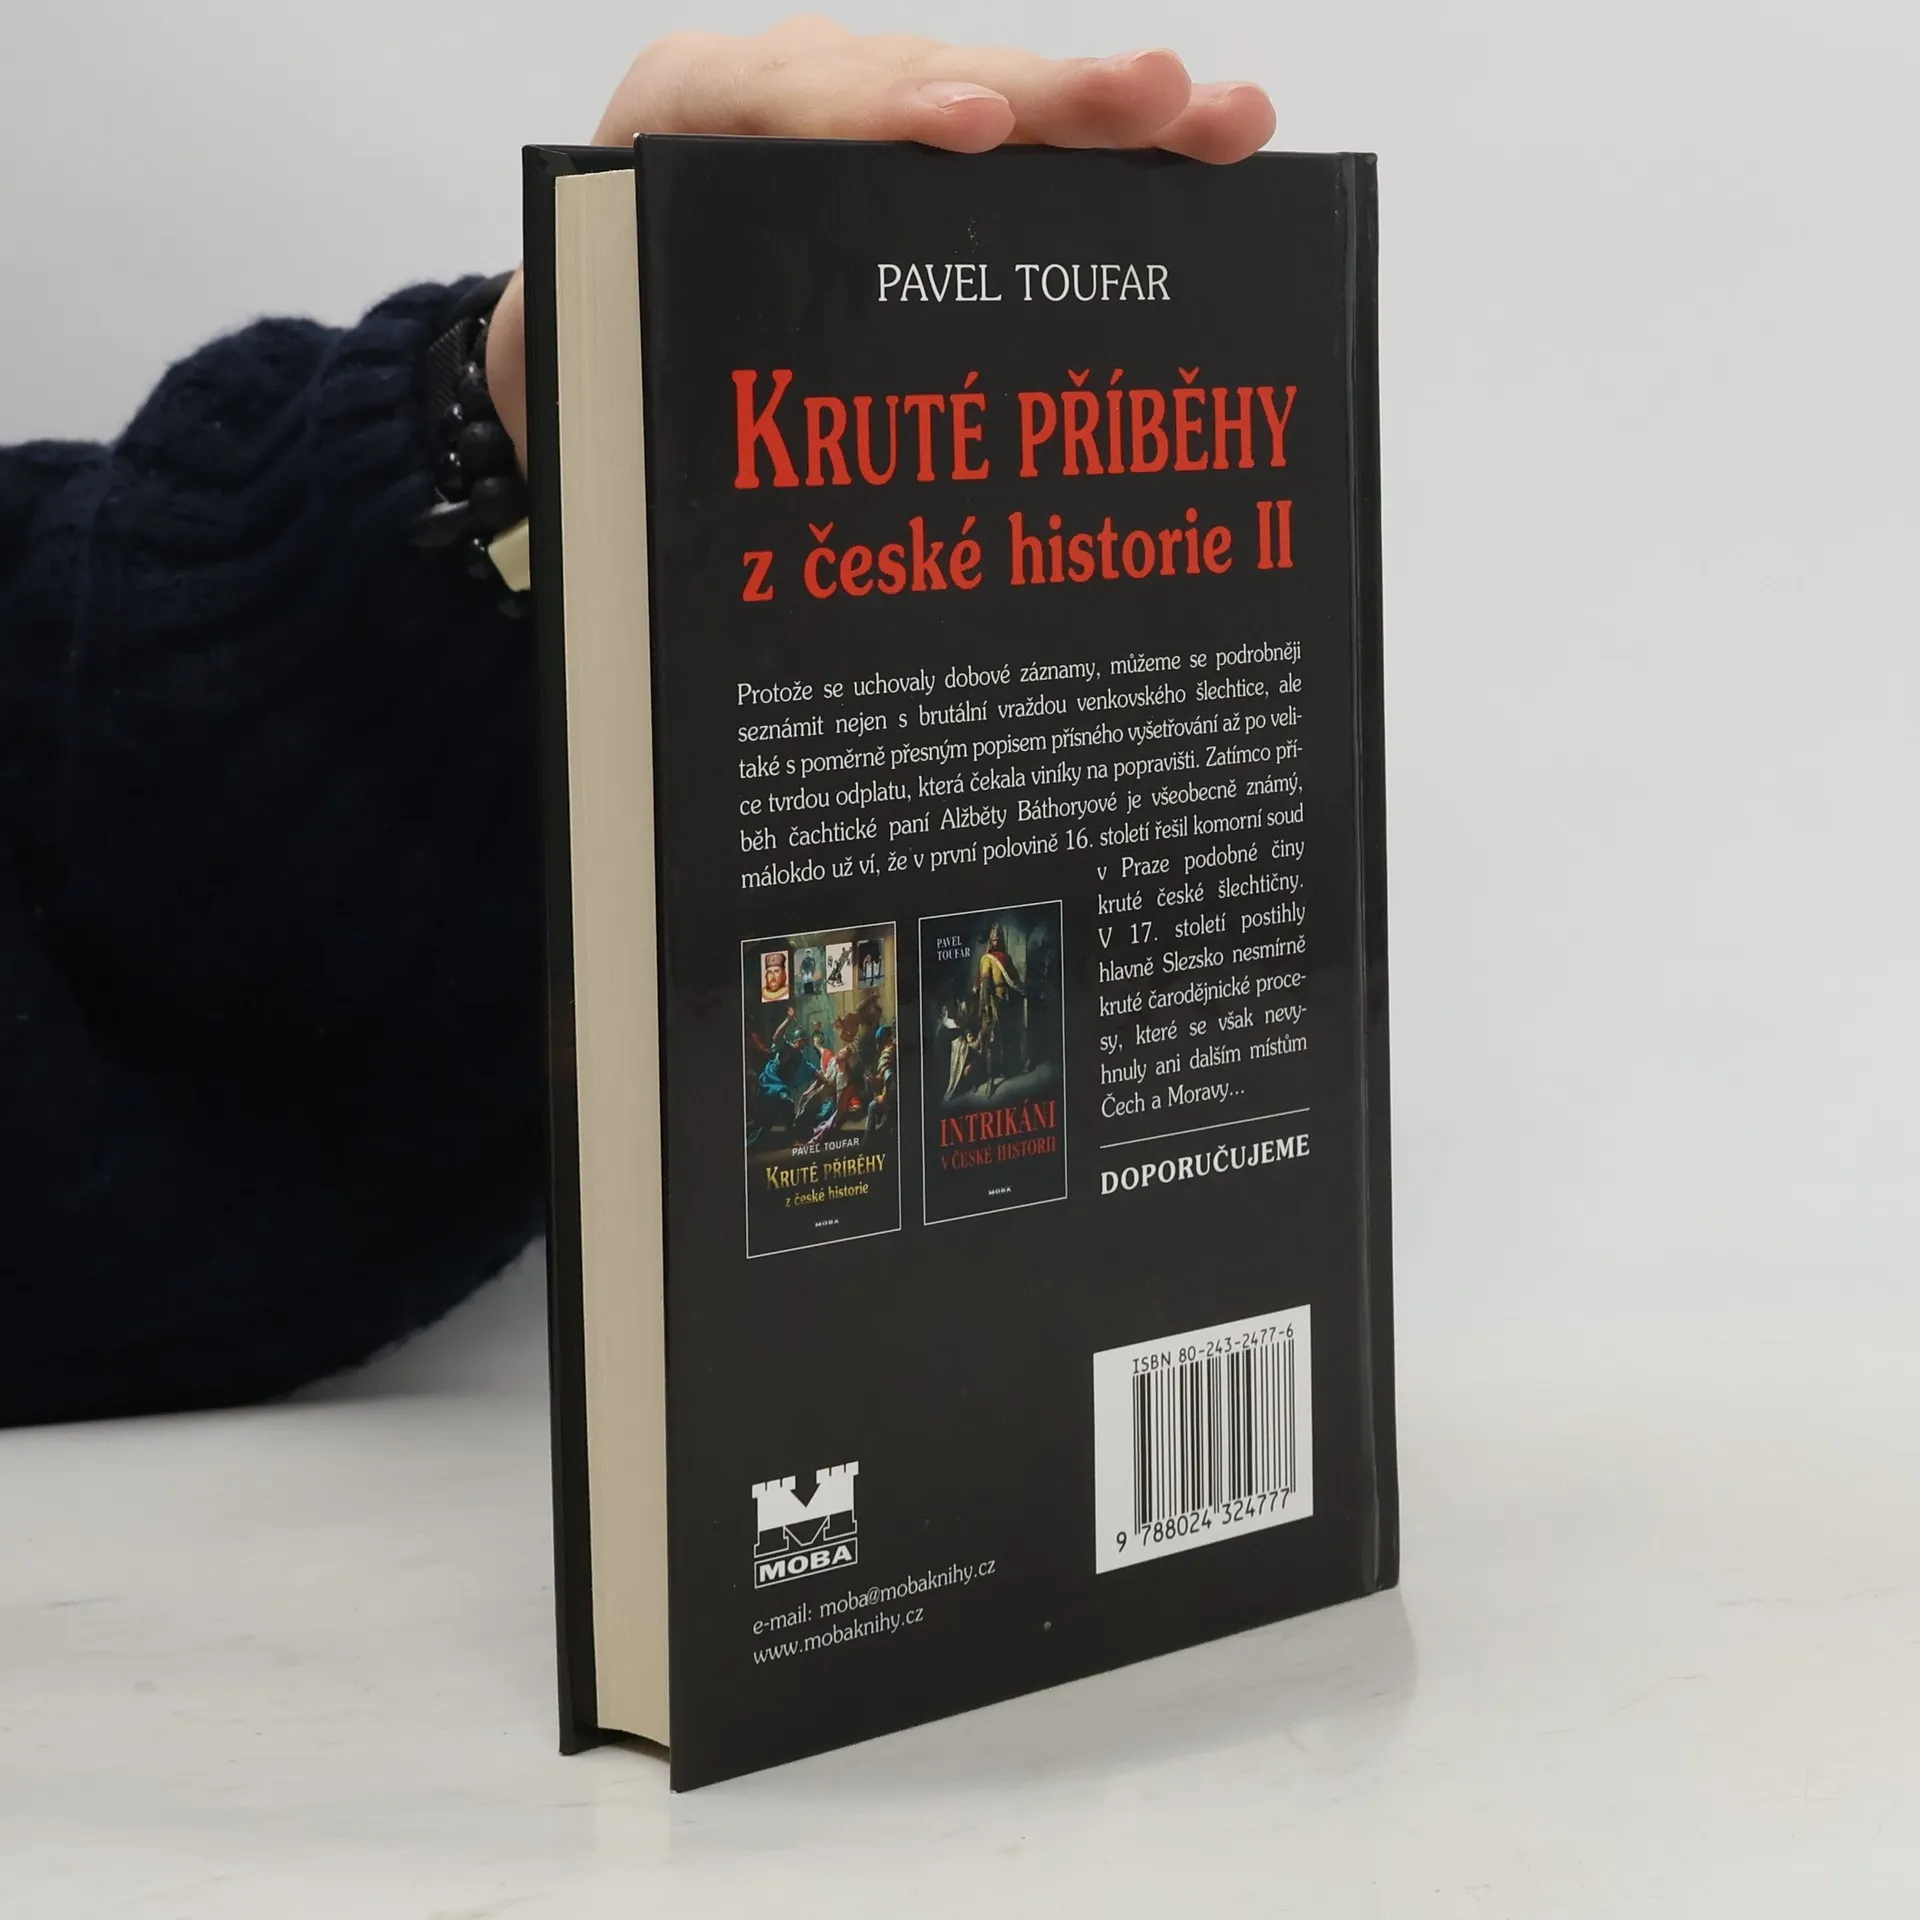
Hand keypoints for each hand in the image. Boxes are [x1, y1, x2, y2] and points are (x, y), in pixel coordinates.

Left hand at [485, 18, 1275, 468]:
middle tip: (1155, 99)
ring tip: (1228, 122)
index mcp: (683, 120)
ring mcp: (869, 122)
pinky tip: (1206, 148)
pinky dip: (1111, 157)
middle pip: (927, 83)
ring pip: (999, 106)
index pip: (783, 97)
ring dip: (1116, 117)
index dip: (883, 111)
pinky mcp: (922, 161)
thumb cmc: (594, 350)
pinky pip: (1020, 150)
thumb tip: (709, 475)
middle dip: (1047, 96)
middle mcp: (788, 95)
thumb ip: (638, 358)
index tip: (974, 129)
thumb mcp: (590, 353)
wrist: (590, 333)